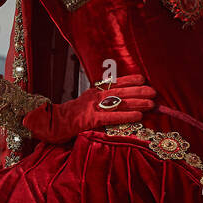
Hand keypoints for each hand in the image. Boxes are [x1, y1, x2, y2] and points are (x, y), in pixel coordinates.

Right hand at [21, 74, 156, 143]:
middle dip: (138, 90)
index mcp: (91, 93)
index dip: (129, 80)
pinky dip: (126, 116)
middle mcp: (93, 97)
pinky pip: (112, 117)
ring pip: (118, 103)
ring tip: (152, 103)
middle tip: (154, 91)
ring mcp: (91, 107)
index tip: (143, 78)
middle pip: (119, 91)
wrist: (47, 124)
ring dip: (137, 102)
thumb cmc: (64, 119)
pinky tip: (139, 116)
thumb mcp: (81, 106)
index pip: (113, 84)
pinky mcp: (89, 119)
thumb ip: (95, 104)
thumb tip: (111, 104)